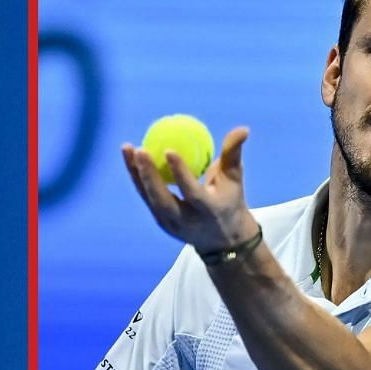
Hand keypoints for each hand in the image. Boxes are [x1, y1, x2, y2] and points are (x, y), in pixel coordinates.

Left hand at [122, 127, 258, 254]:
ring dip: (136, 174)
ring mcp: (170, 224)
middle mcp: (187, 221)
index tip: (169, 150)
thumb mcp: (235, 179)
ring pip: (148, 198)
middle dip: (149, 176)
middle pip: (163, 200)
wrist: (222, 240)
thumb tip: (243, 129)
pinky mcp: (160, 221)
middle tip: (140, 149)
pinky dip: (136, 177)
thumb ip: (234, 154)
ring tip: (128, 148)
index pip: (192, 193)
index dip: (180, 173)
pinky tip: (130, 156)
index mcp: (209, 211)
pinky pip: (145, 196)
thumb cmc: (230, 200)